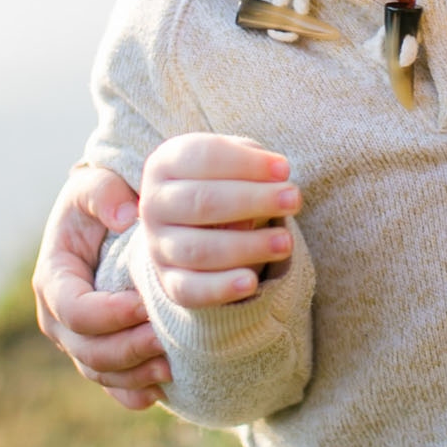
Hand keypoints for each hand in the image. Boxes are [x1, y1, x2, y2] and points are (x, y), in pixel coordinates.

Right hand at [33, 162, 166, 409]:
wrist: (107, 217)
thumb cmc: (103, 198)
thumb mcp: (97, 183)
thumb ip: (106, 191)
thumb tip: (124, 214)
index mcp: (53, 278)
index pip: (74, 310)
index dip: (108, 315)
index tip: (144, 305)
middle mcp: (58, 317)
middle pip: (87, 351)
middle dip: (127, 350)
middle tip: (166, 341)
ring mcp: (77, 340)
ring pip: (100, 373)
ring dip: (134, 375)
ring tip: (172, 367)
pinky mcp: (99, 354)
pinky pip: (112, 387)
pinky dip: (133, 393)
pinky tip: (160, 392)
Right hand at [140, 133, 302, 307]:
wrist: (188, 223)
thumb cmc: (220, 180)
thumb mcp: (230, 160)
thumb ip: (250, 161)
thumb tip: (276, 175)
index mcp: (164, 163)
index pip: (203, 157)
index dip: (246, 164)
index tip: (284, 169)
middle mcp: (153, 204)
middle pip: (201, 201)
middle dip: (252, 200)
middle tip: (293, 199)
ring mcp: (157, 246)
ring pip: (199, 249)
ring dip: (246, 246)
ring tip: (286, 241)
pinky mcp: (168, 281)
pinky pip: (190, 289)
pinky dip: (220, 288)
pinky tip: (251, 282)